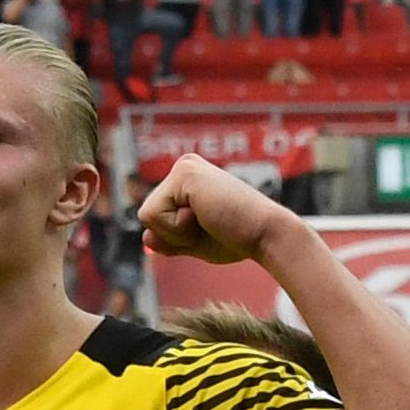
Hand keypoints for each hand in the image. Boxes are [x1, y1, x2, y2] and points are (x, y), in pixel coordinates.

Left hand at [139, 155, 302, 266]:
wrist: (264, 235)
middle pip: (146, 215)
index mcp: (186, 180)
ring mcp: (184, 167)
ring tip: (209, 219)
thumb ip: (169, 241)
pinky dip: (177, 227)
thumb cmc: (235, 238)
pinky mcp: (184, 173)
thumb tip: (145, 237)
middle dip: (172, 233)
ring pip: (147, 215)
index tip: (207, 228)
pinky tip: (206, 215)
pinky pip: (154, 214)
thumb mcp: (193, 243)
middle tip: (209, 224)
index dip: (174, 236)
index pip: (153, 217)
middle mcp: (184, 167)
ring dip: (175, 231)